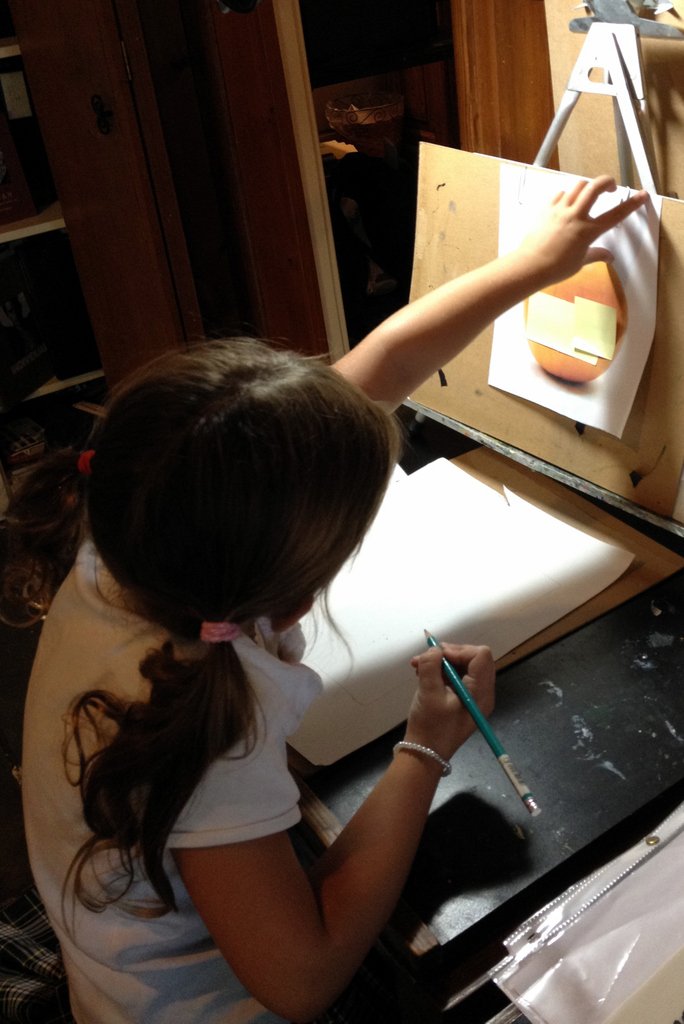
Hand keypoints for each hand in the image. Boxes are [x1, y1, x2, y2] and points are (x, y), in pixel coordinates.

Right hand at [404, 643, 494, 761]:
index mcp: (480, 693)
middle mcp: (482, 692)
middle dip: (448, 654)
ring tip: (417, 666)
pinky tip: (422, 674)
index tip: (437, 656)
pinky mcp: (461, 698)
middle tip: (425, 657)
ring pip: (462, 665)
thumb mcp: (428, 694)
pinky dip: (440, 671)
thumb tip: (434, 650)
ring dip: (441, 662)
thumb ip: (431, 667)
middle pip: (473, 658)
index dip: (459, 650)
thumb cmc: (429, 727)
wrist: (425, 754)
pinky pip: (456, 676)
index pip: (481, 656)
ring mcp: (472, 695)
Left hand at [517, 174, 648, 285]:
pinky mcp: (547, 209)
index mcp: (588, 231)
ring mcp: (560, 210)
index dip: (632, 204)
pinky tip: (568, 204)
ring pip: (578, 186)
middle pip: (595, 187)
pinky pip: (561, 194)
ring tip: (587, 198)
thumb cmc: (555, 268)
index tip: (642, 195)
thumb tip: (610, 256)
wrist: (529, 266)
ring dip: (587, 187)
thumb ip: (596, 255)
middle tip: (610, 188)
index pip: (616, 215)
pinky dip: (568, 195)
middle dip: (607, 182)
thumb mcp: (580, 263)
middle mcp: (576, 216)